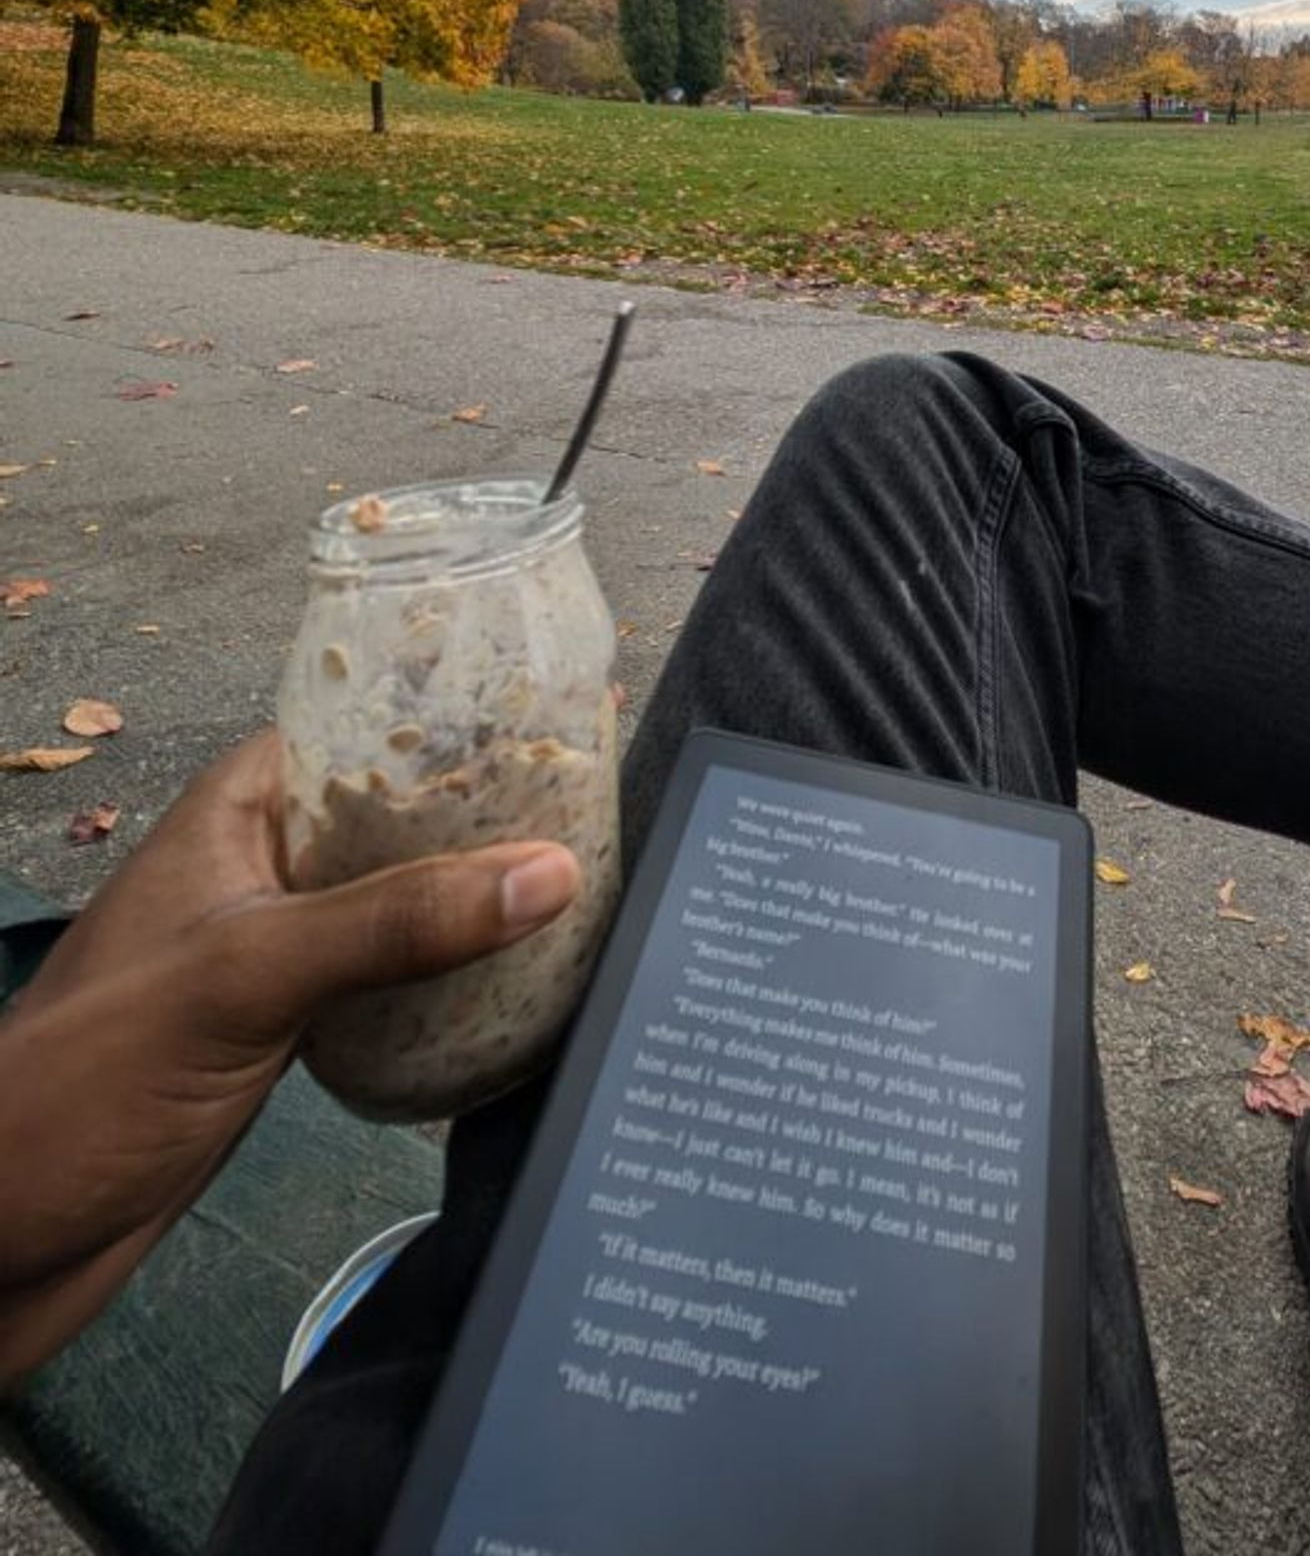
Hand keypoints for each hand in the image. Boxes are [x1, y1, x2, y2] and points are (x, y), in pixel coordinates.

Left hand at [0, 728, 577, 1386]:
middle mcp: (262, 864)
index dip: (459, 716)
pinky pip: (389, 976)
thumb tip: (551, 871)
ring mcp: (275, 948)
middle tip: (606, 819)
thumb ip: (396, 922)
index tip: (566, 718)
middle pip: (398, 814)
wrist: (5, 1237)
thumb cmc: (92, 1080)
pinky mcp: (288, 1027)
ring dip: (477, 902)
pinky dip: (449, 977)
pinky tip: (517, 989)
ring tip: (588, 897)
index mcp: (238, 809)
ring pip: (400, 899)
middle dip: (490, 818)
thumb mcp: (250, 977)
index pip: (367, 725)